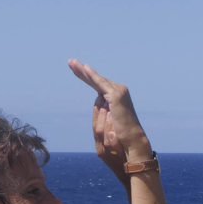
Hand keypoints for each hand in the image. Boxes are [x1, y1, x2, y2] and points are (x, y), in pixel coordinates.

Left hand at [67, 59, 154, 179]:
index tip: (76, 70)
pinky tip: (84, 68)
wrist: (132, 141)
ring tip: (72, 63)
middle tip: (70, 62)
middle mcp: (118, 91)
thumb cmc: (120, 136)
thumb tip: (98, 102)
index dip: (87, 77)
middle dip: (82, 71)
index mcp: (115, 97)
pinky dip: (92, 76)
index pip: (97, 84)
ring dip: (83, 71)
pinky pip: (100, 83)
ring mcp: (118, 91)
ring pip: (96, 80)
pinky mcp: (115, 95)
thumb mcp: (107, 122)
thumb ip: (102, 111)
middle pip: (95, 80)